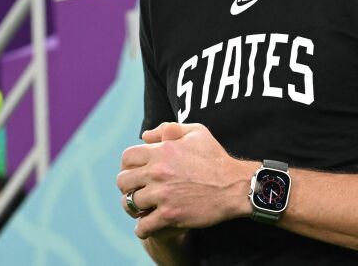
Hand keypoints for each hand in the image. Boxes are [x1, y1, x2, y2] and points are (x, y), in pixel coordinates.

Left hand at [116, 123, 251, 238]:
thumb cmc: (216, 158)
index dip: (129, 165)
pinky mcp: (169, 215)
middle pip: (123, 181)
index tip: (137, 172)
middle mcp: (158, 171)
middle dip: (128, 186)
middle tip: (139, 191)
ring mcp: (162, 194)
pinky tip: (149, 225)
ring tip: (144, 208)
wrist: (235, 186)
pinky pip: (142, 226)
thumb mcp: (197, 133)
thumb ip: (169, 129)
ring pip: (129, 203)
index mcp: (161, 151)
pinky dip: (142, 229)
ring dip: (134, 207)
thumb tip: (145, 136)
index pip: (127, 157)